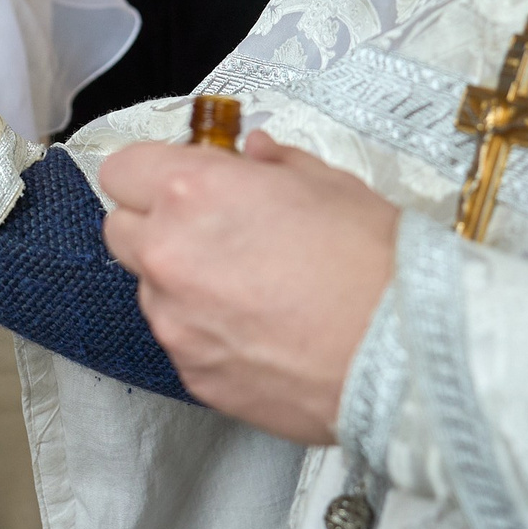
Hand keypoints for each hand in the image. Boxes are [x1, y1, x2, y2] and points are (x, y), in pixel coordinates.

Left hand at [99, 130, 396, 444]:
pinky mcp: (193, 374)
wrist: (407, 358)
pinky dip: (207, 332)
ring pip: (149, 289)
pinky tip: (262, 330)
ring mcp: (175, 321)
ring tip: (251, 289)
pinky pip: (180, 341)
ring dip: (181, 282)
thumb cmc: (377, 268)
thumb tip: (252, 155)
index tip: (182, 181)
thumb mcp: (330, 185)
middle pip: (120, 229)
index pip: (122, 170)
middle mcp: (169, 255)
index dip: (153, 173)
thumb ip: (273, 164)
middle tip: (212, 231)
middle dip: (156, 224)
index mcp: (193, 193)